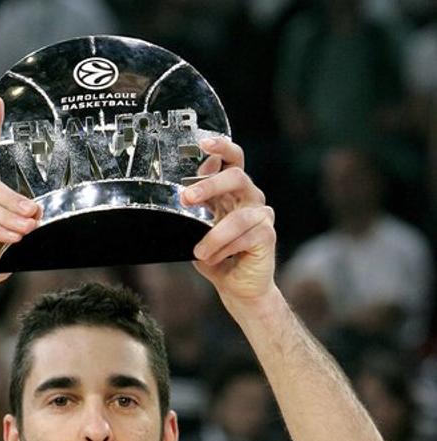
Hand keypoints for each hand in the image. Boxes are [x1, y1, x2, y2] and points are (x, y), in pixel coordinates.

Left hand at [180, 138, 275, 306]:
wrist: (237, 287)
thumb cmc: (217, 256)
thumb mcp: (197, 230)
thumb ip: (195, 210)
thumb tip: (184, 191)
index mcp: (233, 191)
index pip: (233, 159)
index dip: (222, 147)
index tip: (204, 143)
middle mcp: (250, 198)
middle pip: (237, 177)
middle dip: (210, 185)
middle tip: (187, 198)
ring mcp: (262, 215)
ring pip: (239, 216)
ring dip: (214, 236)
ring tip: (200, 252)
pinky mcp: (267, 235)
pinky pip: (245, 237)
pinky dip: (225, 249)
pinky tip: (215, 259)